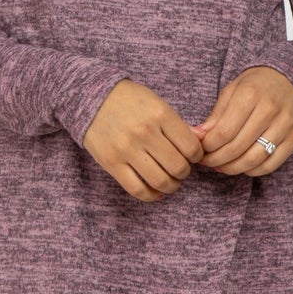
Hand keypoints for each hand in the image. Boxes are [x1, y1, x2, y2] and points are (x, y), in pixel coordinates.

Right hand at [82, 80, 204, 200]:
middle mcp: (145, 132)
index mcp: (160, 114)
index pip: (191, 147)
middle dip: (184, 172)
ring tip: (170, 181)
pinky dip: (152, 195)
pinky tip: (155, 191)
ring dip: (171, 186)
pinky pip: (137, 190)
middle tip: (180, 169)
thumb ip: (178, 124)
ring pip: (161, 181)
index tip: (192, 156)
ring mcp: (127, 149)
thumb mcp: (157, 103)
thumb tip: (202, 142)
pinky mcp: (111, 163)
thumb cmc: (129, 100)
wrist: (90, 98)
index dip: (197, 156)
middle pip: (178, 167)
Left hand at [190, 66, 292, 176]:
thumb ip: (215, 115)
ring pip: (253, 159)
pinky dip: (253, 171)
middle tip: (207, 161)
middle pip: (236, 148)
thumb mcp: (232, 90)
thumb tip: (196, 137)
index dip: (208, 146)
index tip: (201, 149)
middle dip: (216, 160)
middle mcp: (270, 110)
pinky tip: (242, 166)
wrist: (292, 80)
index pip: (223, 132)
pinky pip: (270, 164)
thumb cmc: (256, 86)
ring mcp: (285, 125)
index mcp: (250, 95)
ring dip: (232, 168)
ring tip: (222, 166)